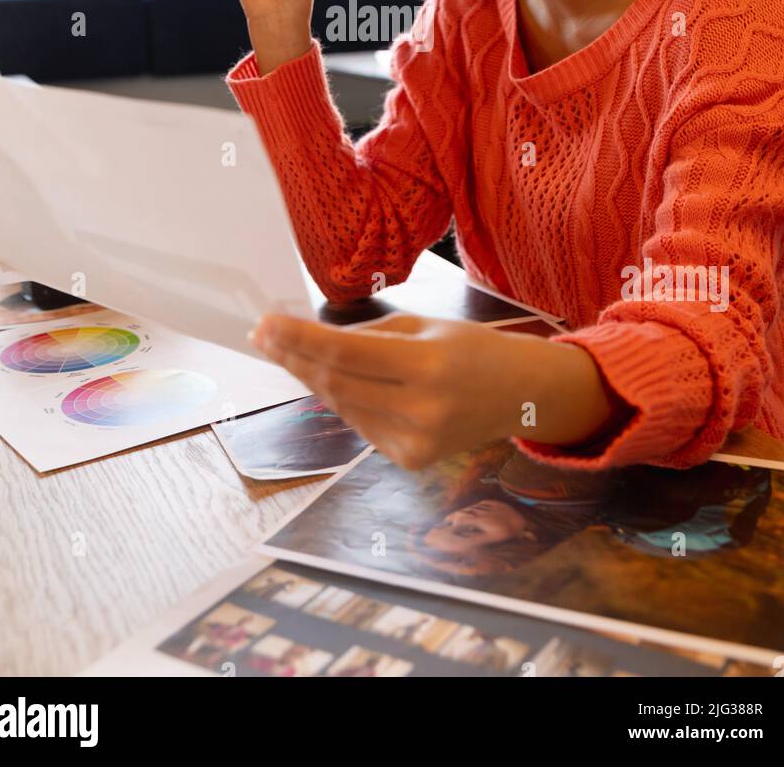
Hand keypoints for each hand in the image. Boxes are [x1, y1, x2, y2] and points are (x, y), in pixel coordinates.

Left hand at [249, 313, 622, 468]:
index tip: (265, 323)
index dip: (298, 339)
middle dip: (292, 357)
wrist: (521, 396)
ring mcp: (414, 442)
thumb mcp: (424, 326)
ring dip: (311, 378)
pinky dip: (342, 399)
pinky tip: (334, 381)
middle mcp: (420, 410)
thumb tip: (310, 339)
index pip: (344, 353)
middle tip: (263, 335)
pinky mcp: (409, 460)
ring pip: (341, 405)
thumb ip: (368, 334)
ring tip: (288, 353)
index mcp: (426, 366)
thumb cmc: (472, 349)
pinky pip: (360, 424)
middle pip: (334, 383)